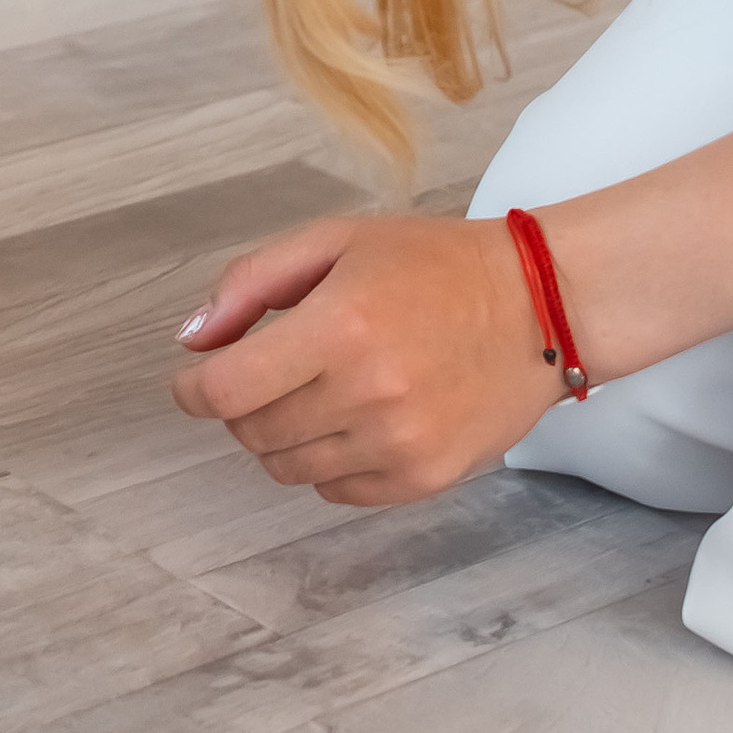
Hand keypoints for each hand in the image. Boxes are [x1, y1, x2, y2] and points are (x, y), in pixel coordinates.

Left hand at [170, 211, 562, 503]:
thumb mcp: (335, 241)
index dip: (193, 389)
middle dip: (241, 404)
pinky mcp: (425, 478)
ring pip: (289, 467)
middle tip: (268, 373)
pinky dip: (326, 462)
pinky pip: (337, 491)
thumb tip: (192, 340)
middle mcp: (367, 394)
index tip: (192, 381)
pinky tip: (352, 420)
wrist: (539, 307)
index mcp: (338, 328)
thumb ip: (251, 283)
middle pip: (252, 431)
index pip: (226, 390)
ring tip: (315, 392)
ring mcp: (399, 444)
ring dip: (281, 435)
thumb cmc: (432, 265)